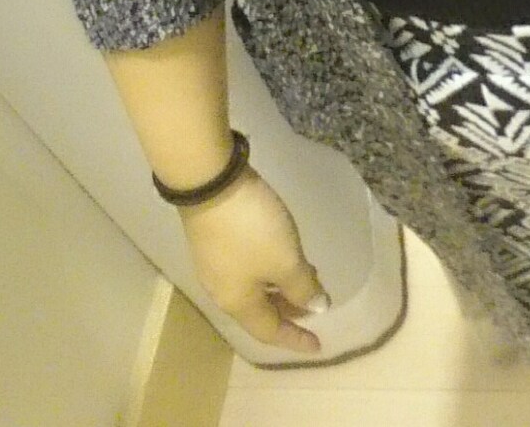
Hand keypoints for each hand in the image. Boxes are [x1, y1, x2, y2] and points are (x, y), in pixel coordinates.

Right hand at [177, 163, 330, 352]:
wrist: (211, 184)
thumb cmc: (251, 229)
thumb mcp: (285, 260)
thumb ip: (302, 287)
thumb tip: (316, 308)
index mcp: (238, 303)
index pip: (270, 332)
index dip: (295, 339)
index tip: (319, 345)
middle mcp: (223, 290)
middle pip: (260, 311)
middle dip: (290, 309)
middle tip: (316, 302)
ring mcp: (216, 264)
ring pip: (254, 288)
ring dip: (281, 287)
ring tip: (306, 273)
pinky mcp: (215, 240)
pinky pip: (247, 268)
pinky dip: (269, 269)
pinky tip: (282, 252)